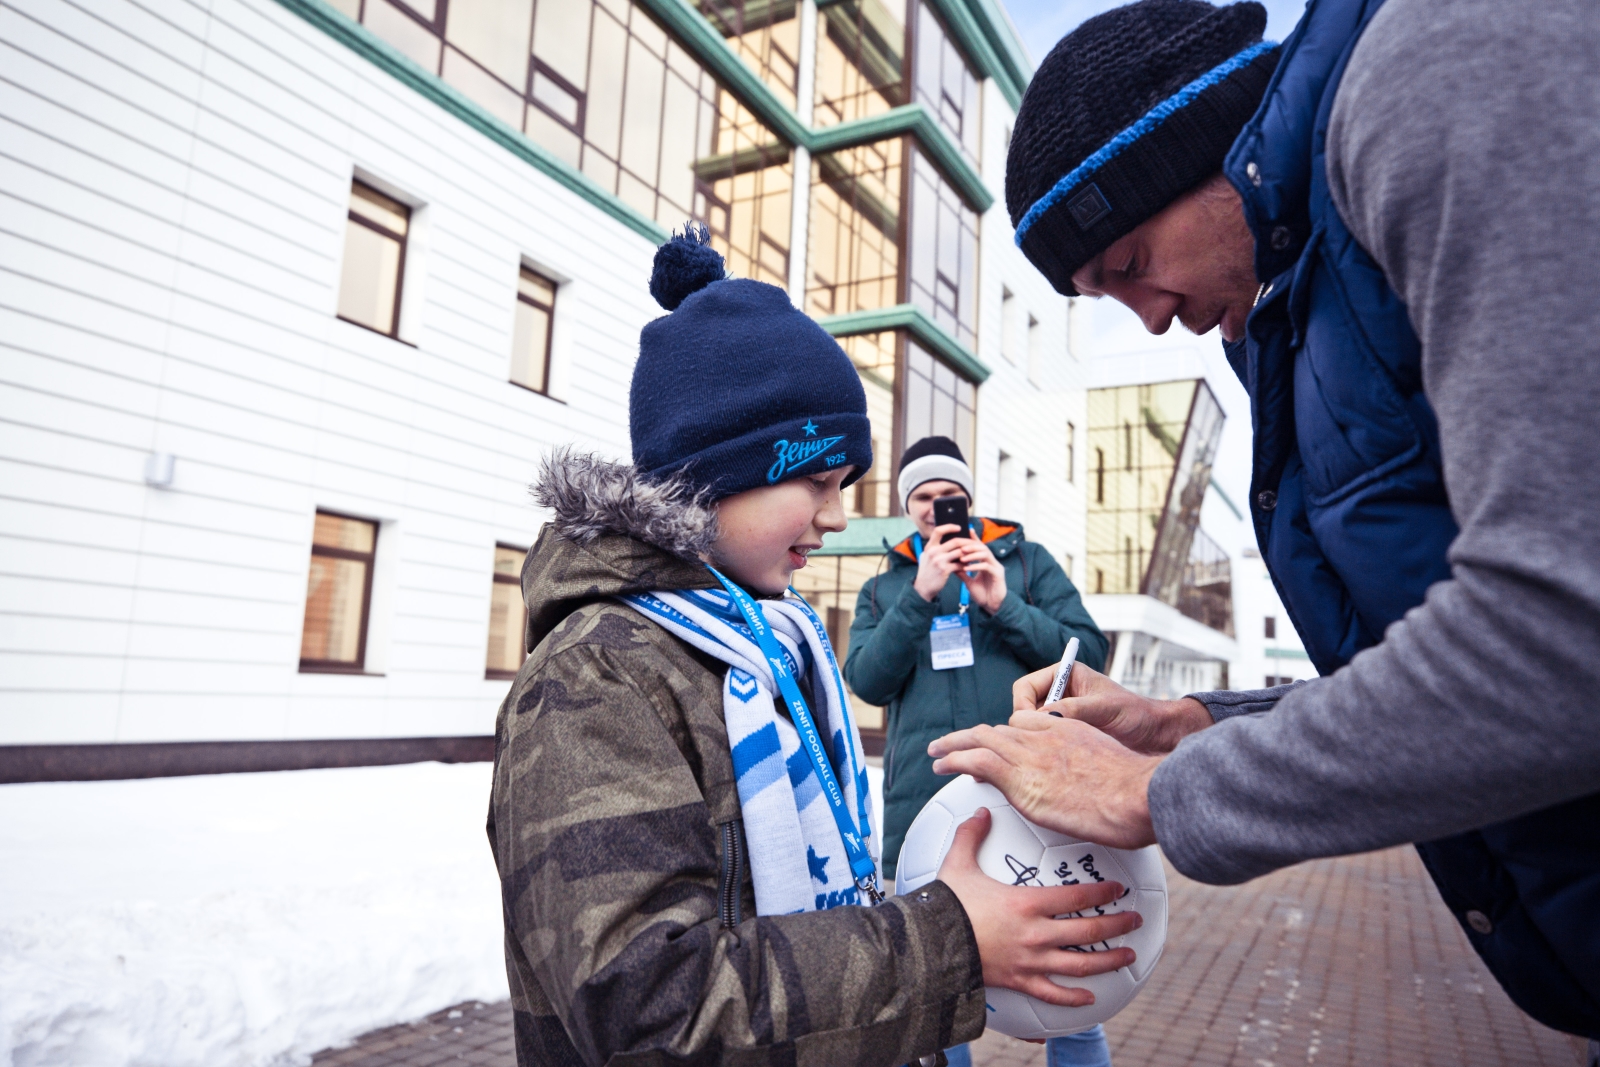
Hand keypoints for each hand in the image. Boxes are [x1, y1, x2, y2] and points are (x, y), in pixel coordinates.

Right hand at [912, 524, 967, 601]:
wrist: (923, 587)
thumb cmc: (927, 571)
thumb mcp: (926, 557)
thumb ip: (935, 548)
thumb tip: (950, 540)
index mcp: (929, 546)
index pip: (938, 531)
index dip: (949, 527)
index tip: (959, 527)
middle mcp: (933, 552)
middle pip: (954, 541)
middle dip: (966, 542)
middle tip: (973, 543)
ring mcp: (939, 560)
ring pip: (960, 552)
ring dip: (968, 554)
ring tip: (973, 554)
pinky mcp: (944, 569)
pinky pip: (960, 564)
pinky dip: (966, 564)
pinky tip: (968, 565)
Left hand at [928, 716, 1160, 848]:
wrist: (1139, 795)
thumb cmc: (1138, 792)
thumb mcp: (1115, 767)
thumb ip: (1095, 770)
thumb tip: (1094, 789)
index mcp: (1067, 731)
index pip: (1024, 725)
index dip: (1004, 735)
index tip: (993, 745)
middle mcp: (1045, 738)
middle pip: (998, 730)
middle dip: (971, 736)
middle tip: (952, 744)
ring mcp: (1031, 756)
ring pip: (981, 740)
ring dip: (953, 745)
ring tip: (937, 753)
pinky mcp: (1021, 779)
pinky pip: (977, 760)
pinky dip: (954, 759)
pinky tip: (941, 765)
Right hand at [936, 808, 1139, 1005]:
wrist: (929, 945)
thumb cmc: (945, 904)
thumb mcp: (958, 864)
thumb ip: (971, 835)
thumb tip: (981, 811)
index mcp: (1027, 903)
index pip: (1077, 897)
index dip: (1103, 892)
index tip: (1119, 889)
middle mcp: (1036, 933)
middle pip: (1089, 931)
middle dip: (1118, 925)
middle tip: (1135, 920)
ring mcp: (1030, 961)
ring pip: (1080, 964)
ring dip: (1109, 960)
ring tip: (1128, 955)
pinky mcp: (1020, 981)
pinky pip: (1052, 993)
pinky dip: (1074, 997)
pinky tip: (1090, 997)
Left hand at [956, 536, 1006, 613]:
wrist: (992, 607)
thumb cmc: (983, 594)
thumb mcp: (969, 582)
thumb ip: (962, 572)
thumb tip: (952, 564)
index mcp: (986, 562)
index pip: (979, 548)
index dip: (972, 539)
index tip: (963, 532)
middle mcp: (992, 562)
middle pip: (983, 547)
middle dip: (971, 546)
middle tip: (959, 547)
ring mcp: (996, 568)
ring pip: (986, 554)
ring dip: (973, 555)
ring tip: (962, 557)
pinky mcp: (998, 575)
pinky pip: (987, 566)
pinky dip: (976, 566)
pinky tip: (967, 568)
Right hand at [1013, 662, 1212, 754]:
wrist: (1156, 736)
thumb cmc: (1137, 714)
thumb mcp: (1105, 708)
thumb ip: (1075, 708)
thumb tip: (1045, 717)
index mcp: (1064, 675)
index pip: (1025, 687)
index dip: (1022, 706)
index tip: (1029, 725)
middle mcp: (1059, 694)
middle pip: (1024, 709)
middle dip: (1029, 725)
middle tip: (1041, 742)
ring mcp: (1062, 716)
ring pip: (1032, 729)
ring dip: (1040, 739)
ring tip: (1055, 751)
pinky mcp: (1067, 736)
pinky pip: (1045, 742)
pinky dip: (1048, 750)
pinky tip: (1061, 759)